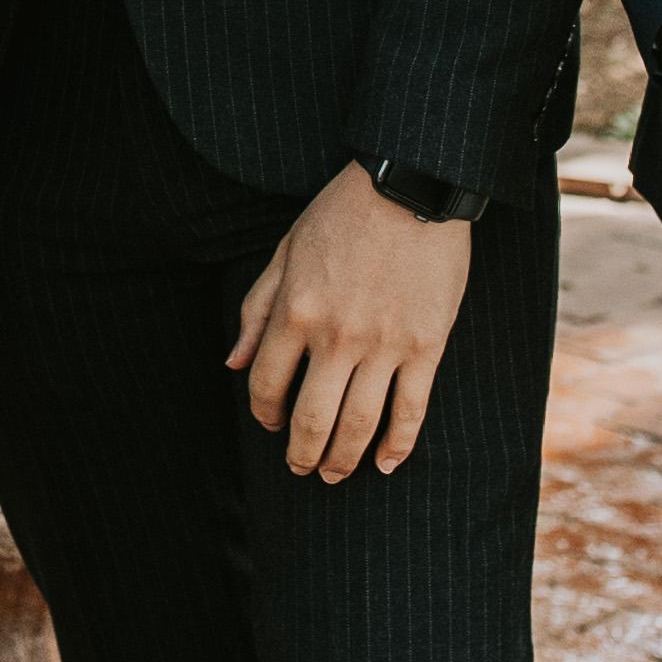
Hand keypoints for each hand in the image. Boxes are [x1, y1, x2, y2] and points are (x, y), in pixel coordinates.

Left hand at [229, 165, 477, 480]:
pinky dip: (398, 446)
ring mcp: (385, 345)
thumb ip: (257, 309)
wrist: (412, 187)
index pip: (265, 384)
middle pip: (311, 419)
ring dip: (343, 460)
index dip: (263, 413)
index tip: (270, 423)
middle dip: (302, 455)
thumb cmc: (342, 214)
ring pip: (359, 425)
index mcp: (295, 311)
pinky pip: (411, 411)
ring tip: (335, 475)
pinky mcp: (428, 347)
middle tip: (302, 470)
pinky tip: (387, 464)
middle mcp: (336, 336)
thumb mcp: (286, 251)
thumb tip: (233, 363)